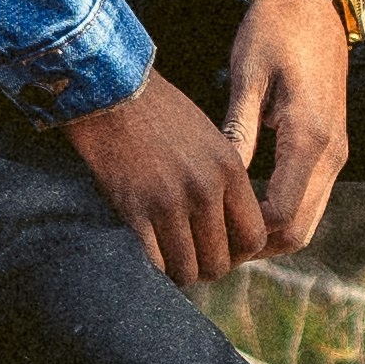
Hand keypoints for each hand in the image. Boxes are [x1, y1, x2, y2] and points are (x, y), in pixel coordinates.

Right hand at [63, 65, 270, 285]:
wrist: (111, 91)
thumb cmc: (159, 112)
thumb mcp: (210, 138)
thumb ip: (224, 181)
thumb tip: (229, 224)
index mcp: (229, 169)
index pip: (253, 236)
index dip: (240, 253)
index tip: (224, 250)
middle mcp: (204, 189)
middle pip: (221, 261)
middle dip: (208, 268)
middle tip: (193, 259)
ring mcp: (169, 202)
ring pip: (188, 269)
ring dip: (180, 272)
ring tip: (171, 260)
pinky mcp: (133, 210)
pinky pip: (154, 262)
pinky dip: (154, 267)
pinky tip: (149, 256)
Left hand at [223, 0, 350, 251]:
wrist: (313, 0)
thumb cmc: (273, 30)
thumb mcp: (247, 76)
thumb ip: (238, 132)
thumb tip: (218, 182)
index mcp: (309, 135)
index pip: (279, 214)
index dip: (242, 234)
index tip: (202, 232)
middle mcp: (332, 152)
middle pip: (297, 231)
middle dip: (255, 246)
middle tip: (208, 243)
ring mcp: (337, 153)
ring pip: (307, 221)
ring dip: (269, 235)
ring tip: (222, 230)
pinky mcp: (333, 148)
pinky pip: (310, 199)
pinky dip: (282, 214)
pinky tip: (244, 207)